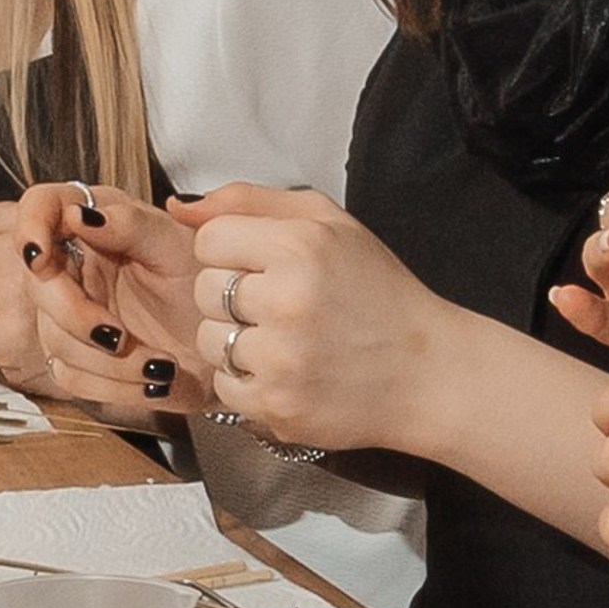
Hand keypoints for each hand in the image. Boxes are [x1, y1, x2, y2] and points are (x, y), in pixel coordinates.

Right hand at [10, 181, 210, 416]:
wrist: (233, 341)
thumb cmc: (208, 282)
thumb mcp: (178, 244)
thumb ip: (130, 223)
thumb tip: (80, 215)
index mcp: (96, 221)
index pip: (40, 206)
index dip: (29, 225)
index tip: (40, 254)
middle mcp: (76, 266)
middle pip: (38, 286)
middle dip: (76, 317)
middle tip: (118, 336)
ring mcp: (72, 315)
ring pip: (56, 340)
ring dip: (109, 362)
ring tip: (162, 366)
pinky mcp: (81, 360)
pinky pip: (73, 377)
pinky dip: (116, 386)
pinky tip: (155, 382)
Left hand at [188, 186, 453, 455]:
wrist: (426, 373)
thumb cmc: (377, 294)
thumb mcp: (329, 224)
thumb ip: (251, 202)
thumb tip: (182, 208)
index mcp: (299, 246)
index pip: (210, 240)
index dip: (233, 253)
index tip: (265, 267)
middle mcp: (286, 300)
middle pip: (203, 290)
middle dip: (233, 297)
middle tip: (280, 306)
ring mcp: (279, 358)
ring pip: (207, 340)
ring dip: (237, 341)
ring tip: (285, 341)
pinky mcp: (275, 405)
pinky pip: (223, 385)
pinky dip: (248, 382)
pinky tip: (288, 372)